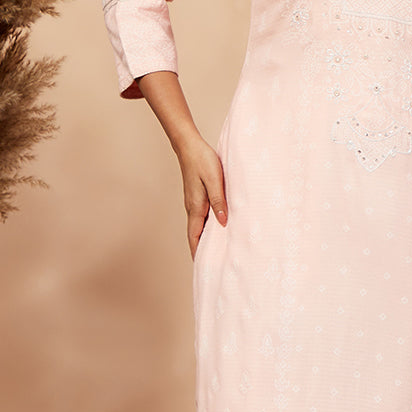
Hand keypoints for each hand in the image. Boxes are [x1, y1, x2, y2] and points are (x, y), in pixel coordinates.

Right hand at [178, 135, 227, 258]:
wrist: (189, 146)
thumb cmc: (202, 161)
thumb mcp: (214, 181)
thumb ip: (218, 201)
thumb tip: (222, 223)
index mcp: (196, 207)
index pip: (194, 236)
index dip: (197, 252)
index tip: (203, 266)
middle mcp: (193, 208)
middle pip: (196, 235)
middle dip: (202, 249)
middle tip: (212, 263)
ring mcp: (194, 202)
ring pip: (199, 226)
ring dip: (205, 238)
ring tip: (217, 250)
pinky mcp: (197, 196)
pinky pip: (202, 216)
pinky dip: (208, 226)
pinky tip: (218, 226)